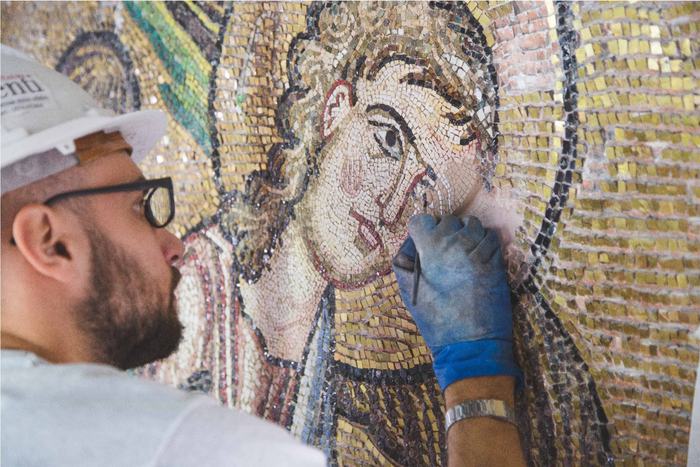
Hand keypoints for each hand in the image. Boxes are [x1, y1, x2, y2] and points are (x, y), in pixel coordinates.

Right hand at [392, 214, 519, 389]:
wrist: (471, 344)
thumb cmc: (436, 320)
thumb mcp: (408, 291)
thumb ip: (403, 260)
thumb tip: (411, 241)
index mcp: (431, 249)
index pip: (422, 220)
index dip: (421, 230)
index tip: (424, 244)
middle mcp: (456, 243)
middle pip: (448, 220)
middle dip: (444, 233)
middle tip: (442, 255)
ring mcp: (479, 250)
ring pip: (472, 224)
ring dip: (465, 234)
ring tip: (461, 254)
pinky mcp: (497, 260)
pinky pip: (490, 237)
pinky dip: (483, 242)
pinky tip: (477, 258)